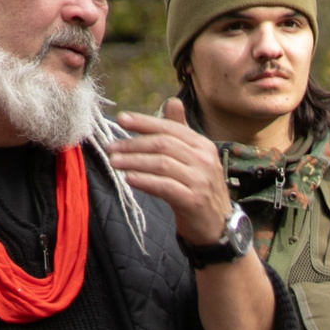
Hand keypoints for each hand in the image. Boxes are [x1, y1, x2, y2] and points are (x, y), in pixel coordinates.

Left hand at [110, 99, 232, 246]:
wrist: (217, 226)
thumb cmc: (200, 189)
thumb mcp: (195, 158)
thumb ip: (182, 132)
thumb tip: (173, 102)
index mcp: (203, 145)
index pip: (170, 127)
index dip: (144, 122)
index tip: (121, 119)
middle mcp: (205, 160)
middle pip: (163, 144)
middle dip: (133, 144)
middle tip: (111, 147)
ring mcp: (201, 180)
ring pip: (161, 164)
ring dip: (133, 162)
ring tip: (114, 162)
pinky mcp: (194, 200)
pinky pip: (164, 186)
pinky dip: (144, 181)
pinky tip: (129, 179)